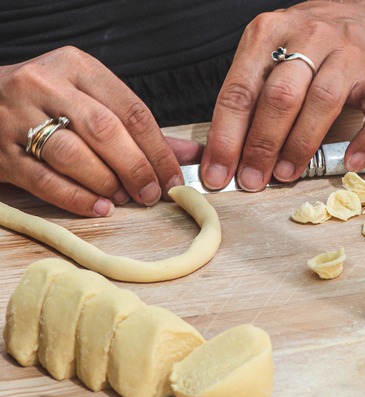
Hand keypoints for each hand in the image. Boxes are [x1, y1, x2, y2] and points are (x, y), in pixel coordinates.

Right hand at [0, 47, 184, 215]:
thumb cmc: (50, 101)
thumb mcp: (92, 98)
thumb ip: (140, 127)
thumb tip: (191, 155)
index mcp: (77, 67)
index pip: (131, 110)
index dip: (160, 150)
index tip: (174, 178)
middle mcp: (45, 85)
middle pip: (105, 131)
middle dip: (136, 168)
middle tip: (152, 194)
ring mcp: (16, 116)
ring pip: (73, 154)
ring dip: (106, 182)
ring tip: (123, 198)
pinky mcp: (0, 151)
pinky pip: (44, 180)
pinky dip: (77, 198)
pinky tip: (99, 207)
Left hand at [200, 1, 364, 190]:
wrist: (360, 18)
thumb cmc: (305, 46)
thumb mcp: (267, 54)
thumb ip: (249, 97)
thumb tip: (228, 157)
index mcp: (268, 32)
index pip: (239, 90)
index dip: (226, 137)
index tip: (218, 173)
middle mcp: (309, 37)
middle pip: (281, 96)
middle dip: (262, 145)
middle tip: (252, 179)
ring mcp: (347, 56)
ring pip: (323, 102)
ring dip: (301, 145)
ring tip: (287, 174)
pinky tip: (351, 161)